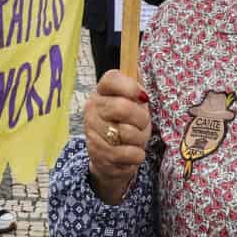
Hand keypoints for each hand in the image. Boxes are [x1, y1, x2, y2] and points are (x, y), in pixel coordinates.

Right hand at [85, 70, 151, 204]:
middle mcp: (92, 109)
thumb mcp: (133, 105)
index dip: (130, 87)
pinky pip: (129, 153)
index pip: (111, 80)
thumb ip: (137, 94)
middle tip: (142, 124)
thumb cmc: (125, 125)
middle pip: (122, 107)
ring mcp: (93, 132)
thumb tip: (143, 95)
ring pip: (127, 133)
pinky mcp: (99, 154)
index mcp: (101, 92)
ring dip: (140, 138)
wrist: (109, 156)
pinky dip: (138, 154)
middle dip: (141, 118)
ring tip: (137, 139)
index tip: (143, 97)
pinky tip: (133, 153)